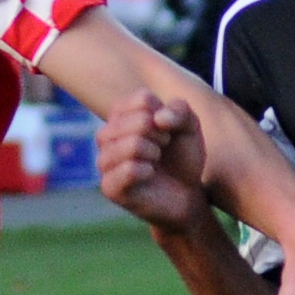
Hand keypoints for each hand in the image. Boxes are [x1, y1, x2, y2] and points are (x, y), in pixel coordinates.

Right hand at [96, 93, 213, 236]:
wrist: (184, 195)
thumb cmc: (181, 157)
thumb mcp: (189, 127)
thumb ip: (180, 110)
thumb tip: (157, 119)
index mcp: (120, 115)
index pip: (142, 99)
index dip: (163, 115)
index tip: (166, 131)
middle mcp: (106, 136)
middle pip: (139, 121)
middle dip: (161, 136)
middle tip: (162, 149)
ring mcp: (105, 162)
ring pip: (132, 145)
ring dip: (154, 153)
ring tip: (155, 161)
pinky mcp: (109, 187)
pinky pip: (129, 170)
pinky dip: (148, 171)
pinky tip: (149, 176)